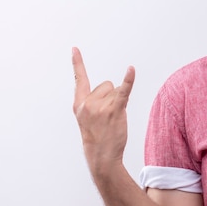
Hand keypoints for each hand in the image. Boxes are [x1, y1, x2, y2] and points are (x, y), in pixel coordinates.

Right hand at [72, 47, 134, 170]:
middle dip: (110, 97)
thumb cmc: (97, 137)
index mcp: (79, 104)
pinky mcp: (114, 110)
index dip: (77, 63)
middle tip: (107, 117)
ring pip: (116, 90)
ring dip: (118, 102)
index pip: (79, 79)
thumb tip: (113, 88)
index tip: (75, 48)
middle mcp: (87, 103)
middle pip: (106, 85)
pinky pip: (123, 91)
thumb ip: (93, 101)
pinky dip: (129, 80)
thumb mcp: (87, 118)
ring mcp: (100, 107)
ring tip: (113, 119)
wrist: (101, 156)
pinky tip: (131, 70)